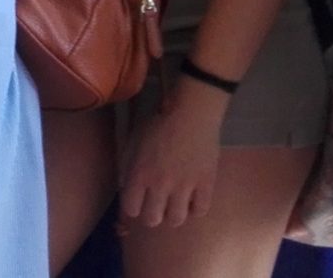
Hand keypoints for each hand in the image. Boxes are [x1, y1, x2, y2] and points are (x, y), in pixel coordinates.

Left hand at [119, 84, 225, 229]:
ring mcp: (184, 187)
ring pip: (176, 220)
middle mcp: (160, 185)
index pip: (131, 209)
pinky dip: (195, 209)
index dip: (133, 207)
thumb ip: (127, 167)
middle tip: (156, 206)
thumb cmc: (157, 124)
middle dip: (151, 215)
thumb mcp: (132, 142)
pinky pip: (200, 210)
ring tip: (174, 205)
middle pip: (152, 219)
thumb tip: (126, 188)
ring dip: (173, 215)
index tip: (138, 201)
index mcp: (139, 174)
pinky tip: (192, 200)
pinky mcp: (206, 184)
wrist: (190, 114)